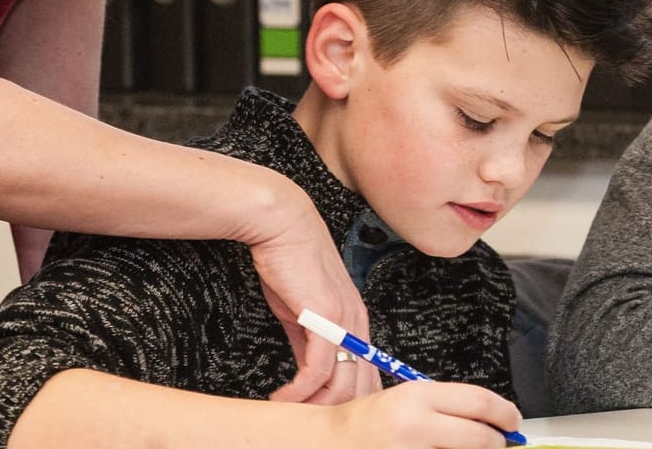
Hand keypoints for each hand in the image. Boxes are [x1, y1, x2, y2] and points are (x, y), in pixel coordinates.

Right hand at [241, 174, 379, 404]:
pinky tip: (282, 398)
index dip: (354, 405)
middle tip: (308, 427)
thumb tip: (308, 376)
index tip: (333, 423)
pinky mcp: (324, 317)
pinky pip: (317, 370)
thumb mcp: (301, 312)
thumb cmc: (290, 261)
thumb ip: (308, 343)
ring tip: (290, 414)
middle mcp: (357, 324)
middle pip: (362, 389)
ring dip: (314, 408)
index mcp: (356, 322)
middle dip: (336, 415)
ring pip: (342, 386)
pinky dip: (298, 392)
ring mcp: (344, 321)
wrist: (282, 224)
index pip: (369, 376)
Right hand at [323, 380, 523, 448]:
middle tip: (500, 442)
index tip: (513, 421)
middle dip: (498, 443)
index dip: (506, 414)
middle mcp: (416, 424)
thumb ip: (449, 407)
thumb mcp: (409, 400)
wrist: (332, 443)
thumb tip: (493, 420)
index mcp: (418, 396)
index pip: (481, 402)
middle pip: (482, 437)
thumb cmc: (371, 422)